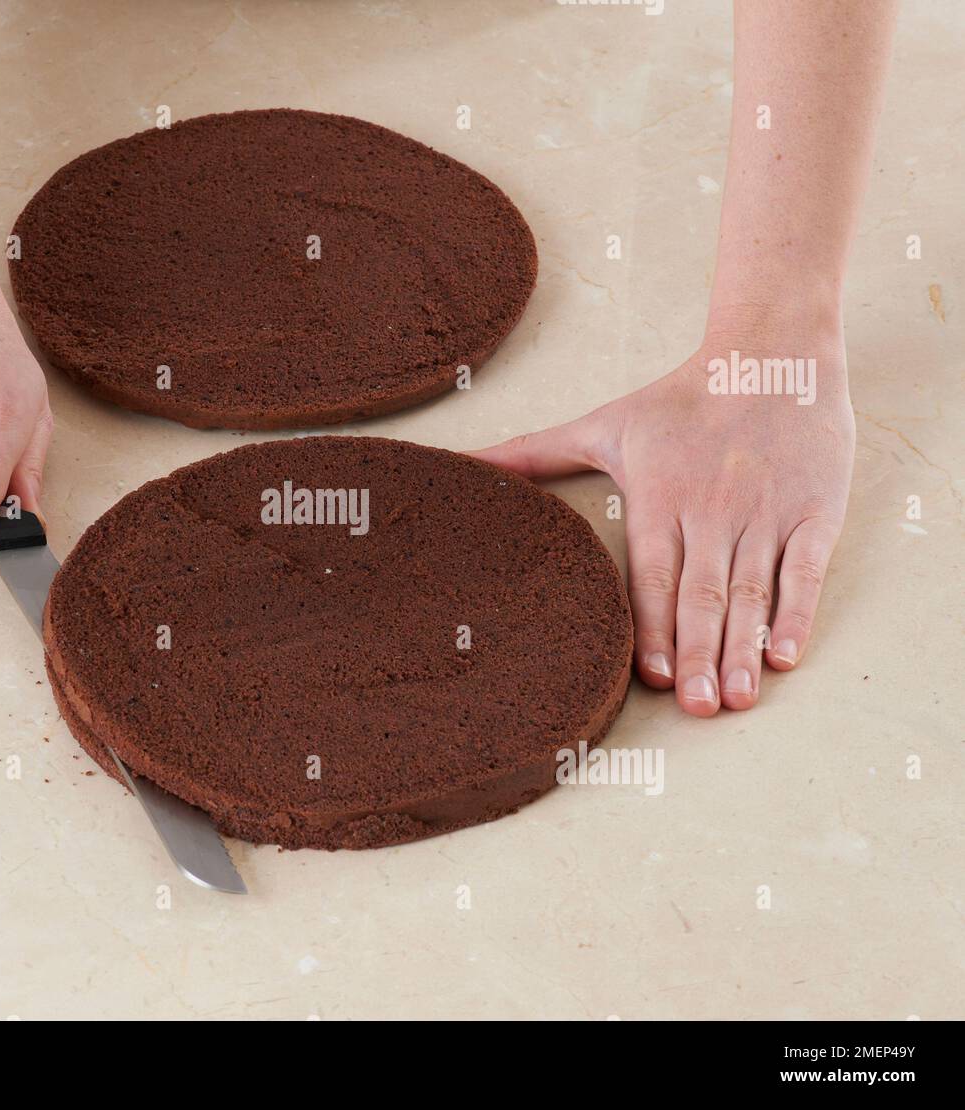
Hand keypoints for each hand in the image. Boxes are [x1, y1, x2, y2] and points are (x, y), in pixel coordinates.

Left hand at [472, 325, 854, 714]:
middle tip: (695, 708)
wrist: (773, 351)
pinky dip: (796, 613)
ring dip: (742, 648)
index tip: (648, 675)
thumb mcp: (602, 424)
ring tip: (736, 699)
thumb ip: (531, 453)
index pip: (653, 574)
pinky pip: (805, 570)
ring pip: (752, 591)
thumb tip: (461, 464)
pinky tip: (783, 656)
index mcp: (660, 495)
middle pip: (702, 592)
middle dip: (696, 652)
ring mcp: (766, 512)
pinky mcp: (816, 511)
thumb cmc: (680, 398)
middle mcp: (712, 509)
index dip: (651, 626)